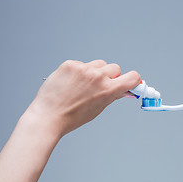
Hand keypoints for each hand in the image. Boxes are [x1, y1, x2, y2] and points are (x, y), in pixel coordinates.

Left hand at [26, 59, 140, 135]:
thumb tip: (123, 89)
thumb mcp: (98, 109)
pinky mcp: (70, 64)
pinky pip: (82, 64)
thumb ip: (112, 95)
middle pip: (115, 68)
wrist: (49, 116)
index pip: (133, 77)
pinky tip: (72, 83)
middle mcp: (97, 76)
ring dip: (96, 72)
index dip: (133, 80)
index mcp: (108, 89)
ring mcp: (83, 68)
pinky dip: (80, 72)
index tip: (130, 82)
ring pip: (99, 64)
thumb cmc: (72, 116)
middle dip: (111, 77)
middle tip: (101, 86)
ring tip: (84, 85)